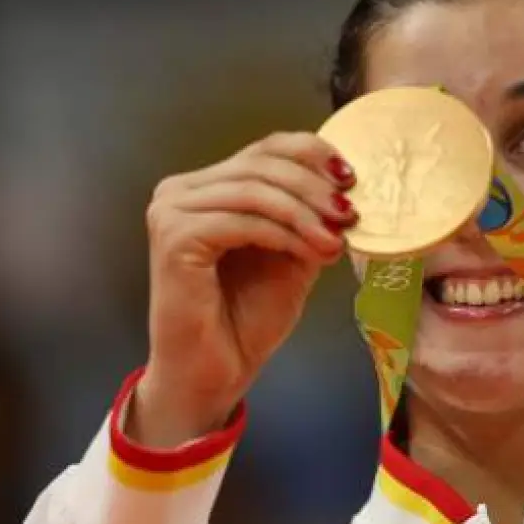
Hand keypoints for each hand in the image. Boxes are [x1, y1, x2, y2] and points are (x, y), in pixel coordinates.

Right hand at [131, 133, 356, 445]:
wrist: (214, 374)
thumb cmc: (245, 319)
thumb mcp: (292, 254)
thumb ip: (309, 217)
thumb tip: (346, 187)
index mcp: (207, 187)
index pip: (265, 148)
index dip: (312, 153)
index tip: (351, 177)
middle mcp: (181, 191)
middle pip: (262, 164)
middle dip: (315, 188)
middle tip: (350, 215)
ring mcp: (172, 212)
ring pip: (256, 190)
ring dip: (306, 214)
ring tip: (336, 241)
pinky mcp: (174, 238)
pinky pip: (244, 221)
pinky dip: (285, 234)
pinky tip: (311, 254)